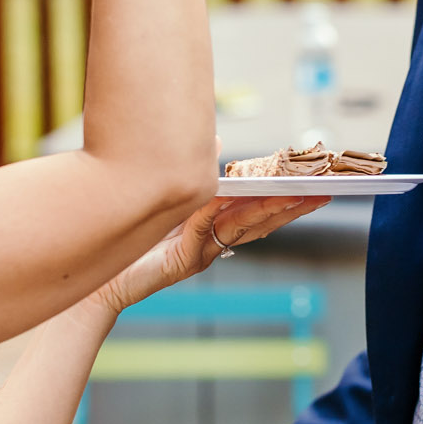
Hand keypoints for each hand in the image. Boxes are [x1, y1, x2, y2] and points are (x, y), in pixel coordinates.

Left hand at [85, 195, 328, 318]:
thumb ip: (191, 171)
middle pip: (264, 220)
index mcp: (216, 227)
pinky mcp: (184, 262)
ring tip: (297, 194)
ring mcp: (203, 253)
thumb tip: (215, 141)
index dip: (289, 196)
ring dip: (272, 209)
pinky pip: (208, 229)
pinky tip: (233, 196)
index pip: (260, 209)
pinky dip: (221, 212)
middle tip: (324, 189)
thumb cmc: (130, 240)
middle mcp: (215, 242)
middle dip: (295, 204)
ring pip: (245, 227)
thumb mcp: (165, 195)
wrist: (99, 282)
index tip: (316, 183)